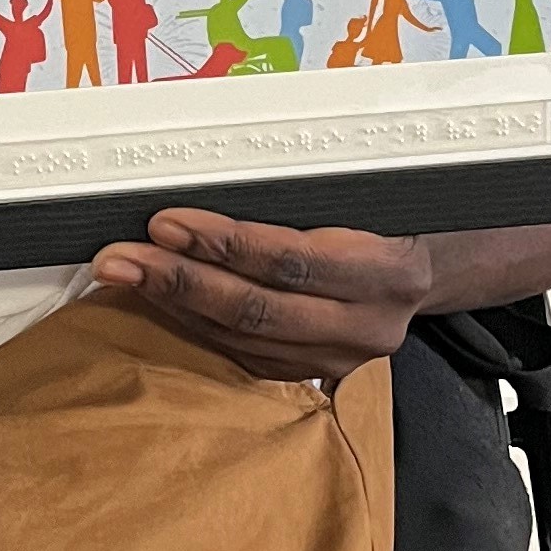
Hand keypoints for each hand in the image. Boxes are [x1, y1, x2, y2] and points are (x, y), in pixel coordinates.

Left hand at [90, 210, 431, 380]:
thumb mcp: (366, 196)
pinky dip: (194, 325)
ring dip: (173, 304)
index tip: (165, 221)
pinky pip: (242, 353)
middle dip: (179, 281)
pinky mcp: (315, 375)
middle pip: (258, 308)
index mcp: (387, 271)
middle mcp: (367, 326)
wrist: (429, 270)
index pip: (291, 260)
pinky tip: (157, 300)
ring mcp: (341, 359)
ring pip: (242, 337)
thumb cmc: (392, 216)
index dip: (223, 243)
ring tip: (121, 274)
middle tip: (120, 257)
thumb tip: (205, 175)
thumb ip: (300, 201)